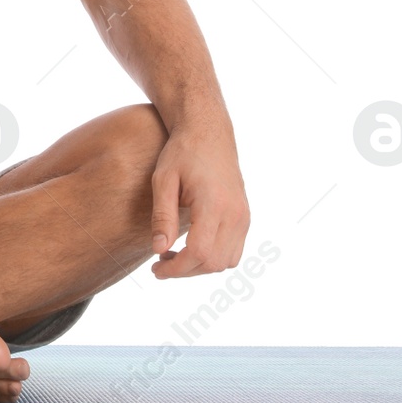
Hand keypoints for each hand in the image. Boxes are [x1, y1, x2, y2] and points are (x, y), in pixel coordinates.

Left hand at [149, 123, 248, 279]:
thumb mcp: (163, 180)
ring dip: (200, 267)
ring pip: (227, 262)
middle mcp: (236, 214)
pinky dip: (213, 257)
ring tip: (173, 256)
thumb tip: (158, 250)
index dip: (177, 268)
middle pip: (214, 263)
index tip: (156, 269)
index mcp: (215, 204)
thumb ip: (161, 216)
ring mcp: (244, 216)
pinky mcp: (245, 216)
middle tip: (159, 264)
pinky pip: (233, 250)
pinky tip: (191, 247)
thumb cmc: (182, 152)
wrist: (208, 132)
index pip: (200, 253)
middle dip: (185, 271)